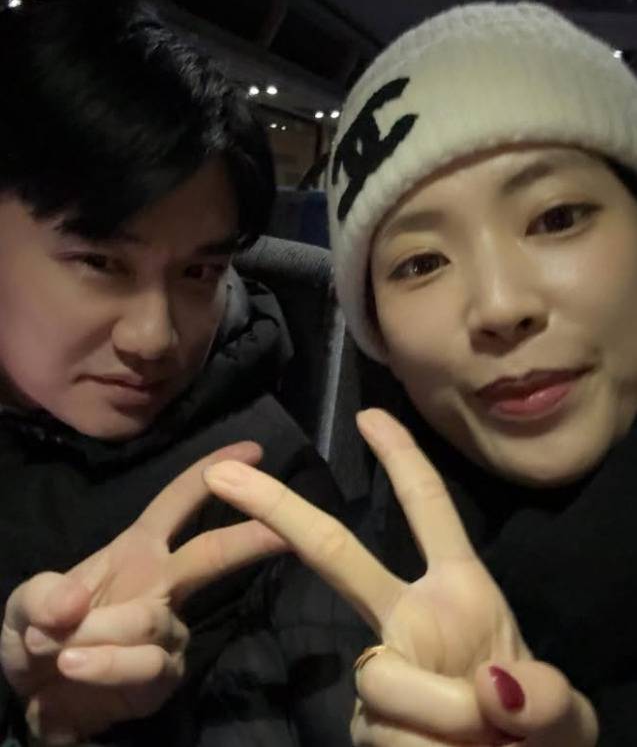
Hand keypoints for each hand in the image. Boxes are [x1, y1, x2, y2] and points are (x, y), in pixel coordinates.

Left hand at [1, 442, 285, 744]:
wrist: (40, 698)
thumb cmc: (41, 633)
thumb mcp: (25, 606)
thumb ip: (43, 595)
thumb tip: (72, 604)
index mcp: (137, 549)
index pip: (179, 501)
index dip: (211, 473)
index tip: (251, 453)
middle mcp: (164, 583)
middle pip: (212, 553)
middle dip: (248, 538)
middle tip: (281, 532)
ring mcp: (170, 630)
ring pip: (153, 620)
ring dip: (103, 633)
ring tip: (61, 650)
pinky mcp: (166, 674)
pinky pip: (146, 665)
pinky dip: (106, 665)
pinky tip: (76, 667)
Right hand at [204, 410, 597, 746]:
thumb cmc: (536, 732)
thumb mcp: (564, 713)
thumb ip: (544, 698)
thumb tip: (489, 691)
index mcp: (458, 590)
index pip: (429, 509)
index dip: (402, 457)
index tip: (369, 415)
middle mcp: (407, 618)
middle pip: (337, 554)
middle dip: (282, 508)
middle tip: (222, 472)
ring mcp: (382, 669)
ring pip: (380, 677)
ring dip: (437, 717)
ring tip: (482, 744)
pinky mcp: (365, 724)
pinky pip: (380, 732)